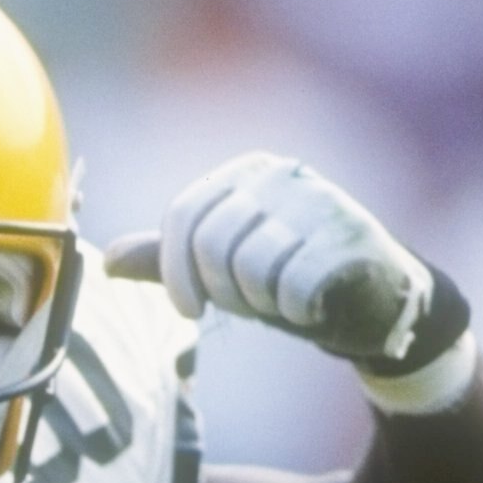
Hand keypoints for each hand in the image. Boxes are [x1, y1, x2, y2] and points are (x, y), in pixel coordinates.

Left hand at [140, 152, 435, 366]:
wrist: (374, 301)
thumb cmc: (289, 280)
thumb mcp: (223, 269)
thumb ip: (171, 261)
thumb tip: (108, 262)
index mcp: (246, 172)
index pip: (184, 215)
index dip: (174, 272)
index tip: (187, 308)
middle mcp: (282, 174)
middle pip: (212, 242)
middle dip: (225, 291)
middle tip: (252, 304)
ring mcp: (320, 200)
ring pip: (250, 265)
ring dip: (262, 302)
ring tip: (285, 299)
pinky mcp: (351, 236)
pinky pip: (292, 285)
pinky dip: (296, 310)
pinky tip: (313, 305)